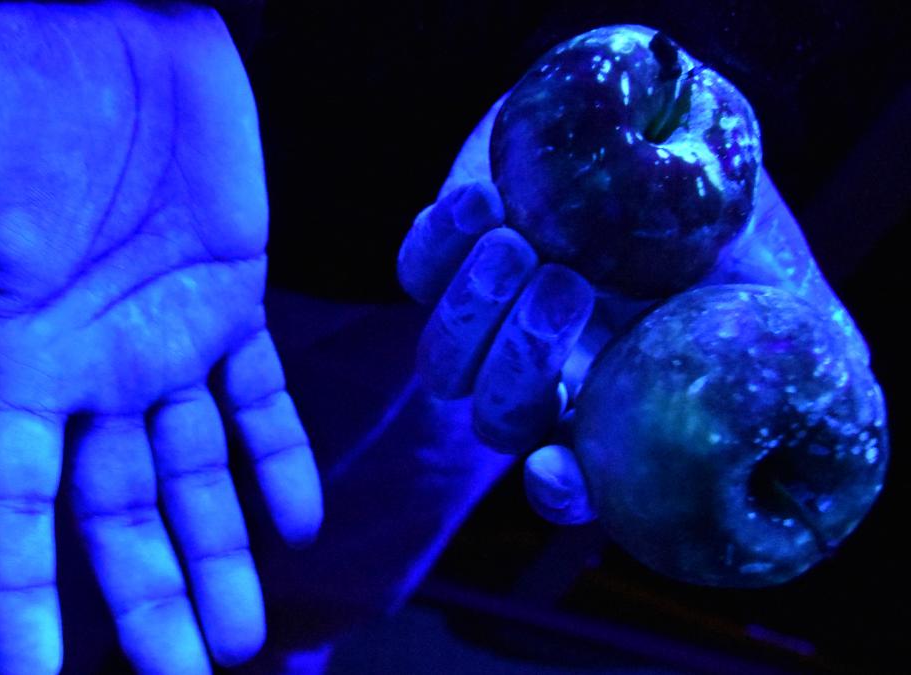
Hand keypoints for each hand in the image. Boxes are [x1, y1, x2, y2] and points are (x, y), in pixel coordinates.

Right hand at [0, 3, 320, 672]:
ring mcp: (160, 338)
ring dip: (217, 552)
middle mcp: (83, 368)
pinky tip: (294, 516)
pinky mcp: (229, 297)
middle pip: (111, 514)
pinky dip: (277, 453)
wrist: (112, 7)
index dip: (18, 596)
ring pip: (190, 474)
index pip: (6, 502)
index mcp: (5, 356)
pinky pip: (259, 395)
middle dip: (143, 601)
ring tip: (242, 636)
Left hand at [398, 92, 860, 526]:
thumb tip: (842, 380)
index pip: (569, 480)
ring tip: (520, 243)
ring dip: (473, 309)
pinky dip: (440, 244)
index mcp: (607, 400)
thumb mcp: (771, 276)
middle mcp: (539, 372)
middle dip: (522, 361)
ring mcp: (486, 317)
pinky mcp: (450, 256)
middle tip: (565, 284)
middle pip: (495, 418)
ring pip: (442, 361)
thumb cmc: (721, 211)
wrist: (657, 116)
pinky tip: (485, 203)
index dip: (559, 489)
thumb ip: (793, 336)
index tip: (559, 465)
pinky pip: (414, 274)